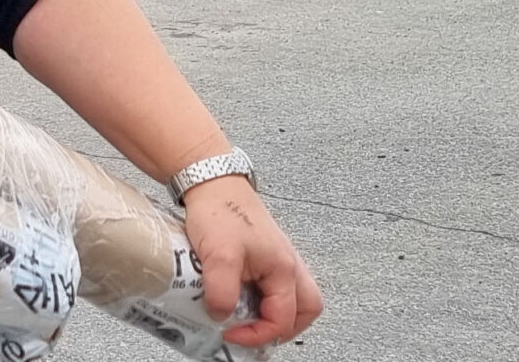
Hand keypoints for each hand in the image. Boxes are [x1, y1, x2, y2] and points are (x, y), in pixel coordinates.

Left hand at [182, 176, 322, 346]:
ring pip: (294, 298)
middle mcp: (289, 266)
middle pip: (306, 310)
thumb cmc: (221, 210)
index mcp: (284, 269)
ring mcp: (279, 260)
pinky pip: (275, 287)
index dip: (257, 335)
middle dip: (283, 329)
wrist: (212, 183)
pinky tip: (240, 299)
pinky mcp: (266, 257)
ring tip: (250, 322)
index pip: (283, 319)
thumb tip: (222, 317)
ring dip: (275, 315)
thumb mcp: (219, 255)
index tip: (230, 335)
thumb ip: (222, 291)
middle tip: (254, 336)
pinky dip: (263, 300)